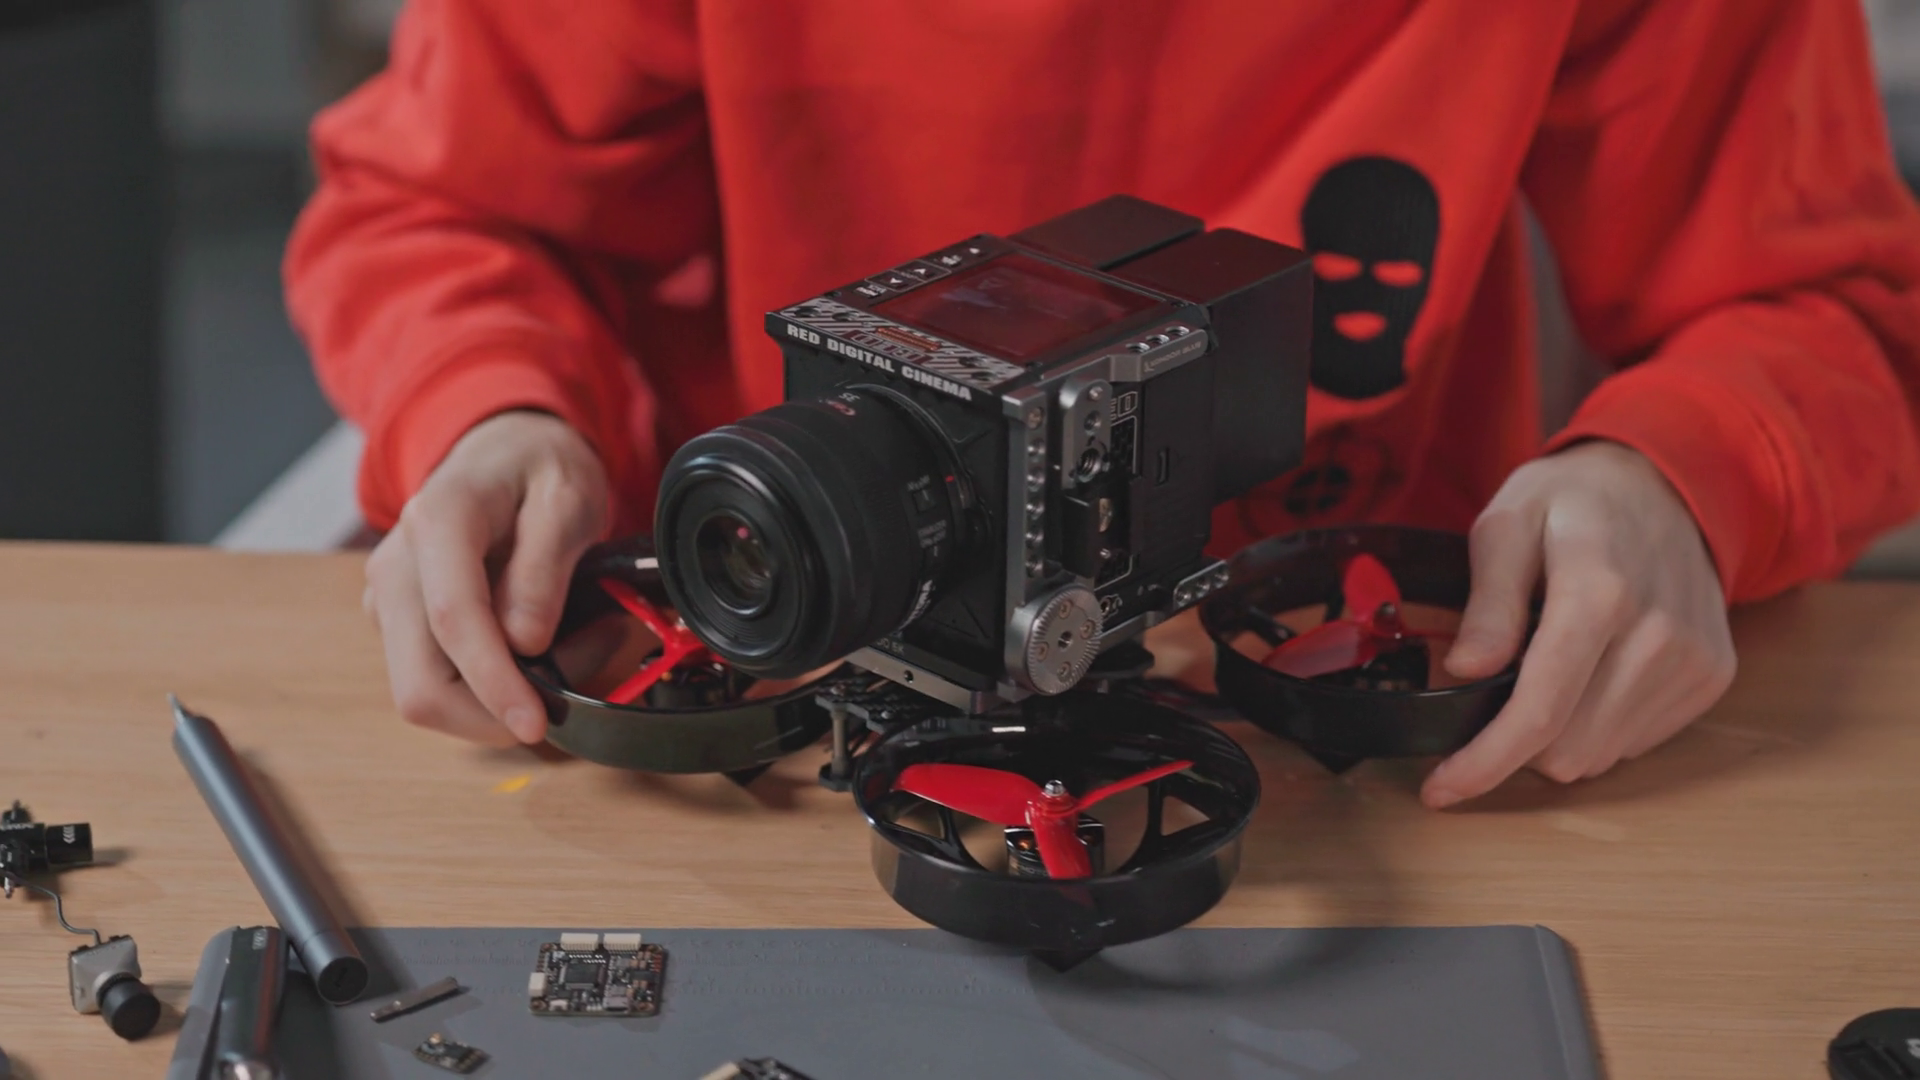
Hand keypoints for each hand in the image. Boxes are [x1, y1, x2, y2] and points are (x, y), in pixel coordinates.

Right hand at [363, 410, 609, 746]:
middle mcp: (397, 565)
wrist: (502, 451)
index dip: (493, 682)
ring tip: (561, 666)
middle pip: (418, 682)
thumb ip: (545, 566)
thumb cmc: (538, 470)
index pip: (452, 620)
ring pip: (421, 692)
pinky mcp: (396, 622)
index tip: (534, 722)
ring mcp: (388, 598)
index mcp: (438, 522)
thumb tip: (524, 641)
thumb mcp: (567, 498)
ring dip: (488, 705)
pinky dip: (482, 689)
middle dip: (486, 714)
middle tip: (559, 703)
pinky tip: (533, 660)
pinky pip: (432, 679)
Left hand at [1420, 440, 1736, 807]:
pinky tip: (1591, 672)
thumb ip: (1488, 602)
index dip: (1484, 762)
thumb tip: (1463, 670)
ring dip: (1557, 736)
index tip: (1440, 790)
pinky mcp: (1712, 676)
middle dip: (1514, 742)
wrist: (1669, 483)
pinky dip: (1597, 724)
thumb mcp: (1506, 524)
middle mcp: (1657, 635)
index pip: (1539, 711)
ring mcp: (1693, 660)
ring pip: (1600, 755)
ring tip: (1549, 668)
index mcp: (1599, 593)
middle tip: (1495, 690)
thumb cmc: (1575, 501)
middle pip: (1566, 749)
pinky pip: (1635, 741)